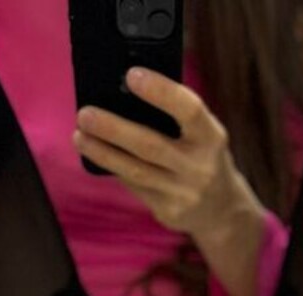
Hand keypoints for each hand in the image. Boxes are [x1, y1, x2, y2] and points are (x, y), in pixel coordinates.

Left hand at [73, 68, 255, 242]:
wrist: (222, 210)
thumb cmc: (203, 156)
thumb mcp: (203, 133)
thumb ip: (176, 116)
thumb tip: (124, 93)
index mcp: (211, 137)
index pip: (189, 110)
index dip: (161, 91)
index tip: (131, 76)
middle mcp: (199, 167)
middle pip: (150, 145)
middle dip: (114, 129)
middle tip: (85, 114)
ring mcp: (183, 194)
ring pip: (136, 171)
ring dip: (104, 153)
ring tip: (80, 136)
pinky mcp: (168, 212)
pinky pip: (135, 187)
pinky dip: (114, 169)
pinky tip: (96, 155)